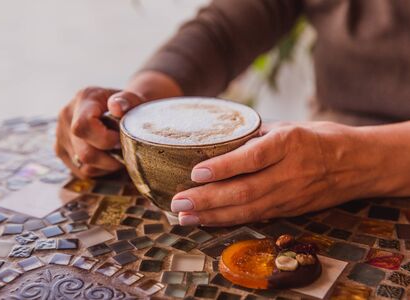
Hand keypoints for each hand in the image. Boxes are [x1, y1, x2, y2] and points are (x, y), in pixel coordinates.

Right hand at [55, 87, 144, 177]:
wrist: (118, 106)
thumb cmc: (129, 104)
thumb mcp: (135, 98)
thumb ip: (129, 100)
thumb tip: (117, 107)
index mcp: (84, 99)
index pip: (83, 126)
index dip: (106, 140)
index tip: (121, 140)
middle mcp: (67, 116)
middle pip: (85, 152)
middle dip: (111, 158)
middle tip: (126, 151)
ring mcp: (61, 135)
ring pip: (84, 166)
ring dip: (107, 166)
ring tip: (118, 153)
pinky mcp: (62, 150)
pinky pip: (81, 171)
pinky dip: (100, 170)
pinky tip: (109, 157)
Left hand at [171, 121, 371, 225]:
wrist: (359, 163)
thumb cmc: (320, 138)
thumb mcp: (289, 126)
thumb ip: (256, 135)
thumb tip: (219, 140)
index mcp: (290, 143)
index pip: (252, 157)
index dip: (223, 167)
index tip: (196, 172)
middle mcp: (290, 172)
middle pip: (244, 191)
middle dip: (207, 199)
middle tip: (178, 202)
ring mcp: (291, 194)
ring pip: (247, 210)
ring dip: (213, 216)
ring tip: (185, 216)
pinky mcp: (292, 209)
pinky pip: (257, 217)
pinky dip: (230, 220)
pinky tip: (209, 221)